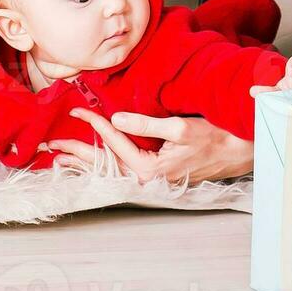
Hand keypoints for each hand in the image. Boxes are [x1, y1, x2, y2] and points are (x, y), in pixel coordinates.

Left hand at [46, 109, 253, 183]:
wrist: (241, 153)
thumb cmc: (216, 139)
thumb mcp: (180, 128)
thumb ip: (146, 124)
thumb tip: (115, 119)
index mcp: (149, 170)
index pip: (113, 142)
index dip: (94, 123)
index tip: (77, 109)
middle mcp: (146, 180)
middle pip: (103, 165)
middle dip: (75, 153)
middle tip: (49, 145)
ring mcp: (150, 180)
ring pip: (110, 170)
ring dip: (85, 164)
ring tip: (59, 160)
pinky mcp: (155, 176)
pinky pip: (121, 170)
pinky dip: (103, 165)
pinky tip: (90, 164)